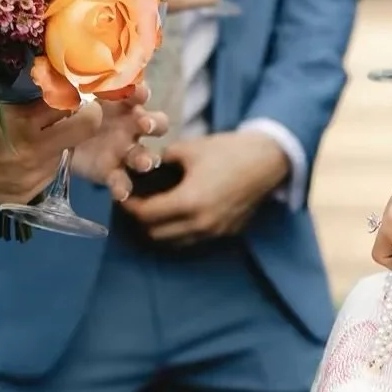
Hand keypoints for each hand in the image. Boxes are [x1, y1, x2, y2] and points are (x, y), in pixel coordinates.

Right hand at [0, 99, 105, 208]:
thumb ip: (25, 103)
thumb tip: (57, 90)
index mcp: (22, 125)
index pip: (70, 103)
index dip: (76, 92)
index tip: (75, 86)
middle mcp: (35, 156)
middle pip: (83, 130)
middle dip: (83, 115)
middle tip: (72, 107)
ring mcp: (32, 180)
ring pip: (64, 154)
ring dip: (57, 141)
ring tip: (31, 134)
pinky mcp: (26, 196)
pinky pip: (48, 173)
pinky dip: (42, 161)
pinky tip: (18, 156)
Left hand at [70, 85, 168, 202]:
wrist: (52, 142)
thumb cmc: (67, 113)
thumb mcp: (68, 98)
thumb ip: (74, 93)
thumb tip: (74, 84)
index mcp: (121, 103)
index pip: (138, 94)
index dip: (141, 92)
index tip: (138, 92)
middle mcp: (129, 126)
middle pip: (156, 124)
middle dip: (155, 124)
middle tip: (146, 125)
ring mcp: (124, 152)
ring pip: (145, 155)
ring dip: (146, 159)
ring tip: (143, 164)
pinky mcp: (112, 173)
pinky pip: (123, 181)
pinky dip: (123, 188)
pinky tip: (120, 193)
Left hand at [121, 130, 289, 243]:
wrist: (267, 161)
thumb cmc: (228, 151)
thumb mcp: (189, 148)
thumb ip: (164, 160)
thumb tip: (149, 166)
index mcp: (188, 202)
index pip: (146, 215)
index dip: (130, 206)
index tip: (123, 196)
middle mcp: (200, 224)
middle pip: (156, 234)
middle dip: (142, 221)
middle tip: (136, 205)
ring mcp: (214, 232)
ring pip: (174, 242)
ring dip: (160, 230)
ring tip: (155, 212)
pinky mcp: (226, 233)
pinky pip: (194, 240)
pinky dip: (180, 232)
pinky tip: (179, 216)